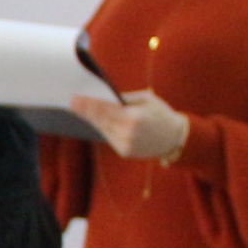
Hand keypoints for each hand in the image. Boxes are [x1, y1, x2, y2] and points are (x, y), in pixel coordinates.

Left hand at [68, 90, 188, 161]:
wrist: (175, 138)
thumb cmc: (161, 113)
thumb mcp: (146, 99)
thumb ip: (124, 98)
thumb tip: (104, 96)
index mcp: (134, 117)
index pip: (105, 109)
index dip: (88, 104)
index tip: (75, 98)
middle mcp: (128, 133)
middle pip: (100, 120)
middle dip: (85, 110)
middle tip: (72, 102)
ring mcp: (125, 144)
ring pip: (102, 129)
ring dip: (92, 119)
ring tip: (80, 108)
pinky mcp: (124, 151)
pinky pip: (109, 136)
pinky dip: (103, 127)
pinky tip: (95, 119)